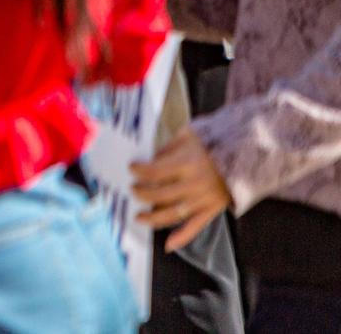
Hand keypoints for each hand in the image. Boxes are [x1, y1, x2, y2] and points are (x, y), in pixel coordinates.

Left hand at [132, 128, 233, 250]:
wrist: (249, 155)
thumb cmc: (216, 143)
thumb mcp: (189, 136)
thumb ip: (168, 148)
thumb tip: (150, 159)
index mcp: (188, 163)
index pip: (155, 171)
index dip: (139, 171)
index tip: (132, 168)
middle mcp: (195, 184)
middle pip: (160, 194)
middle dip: (142, 193)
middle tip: (133, 190)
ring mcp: (204, 200)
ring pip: (174, 214)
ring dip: (153, 218)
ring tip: (139, 217)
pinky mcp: (213, 210)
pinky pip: (196, 227)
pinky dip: (182, 237)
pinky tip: (168, 245)